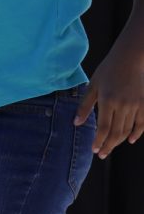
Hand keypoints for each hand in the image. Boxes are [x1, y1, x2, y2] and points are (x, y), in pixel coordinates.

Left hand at [74, 41, 143, 158]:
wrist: (129, 58)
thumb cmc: (108, 70)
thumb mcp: (93, 85)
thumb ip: (85, 105)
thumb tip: (76, 123)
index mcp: (107, 100)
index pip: (104, 128)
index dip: (99, 141)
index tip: (94, 150)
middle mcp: (122, 105)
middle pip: (116, 133)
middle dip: (108, 146)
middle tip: (102, 154)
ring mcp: (134, 105)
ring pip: (127, 130)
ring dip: (119, 141)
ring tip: (111, 147)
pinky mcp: (143, 104)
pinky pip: (141, 124)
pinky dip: (137, 134)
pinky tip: (131, 140)